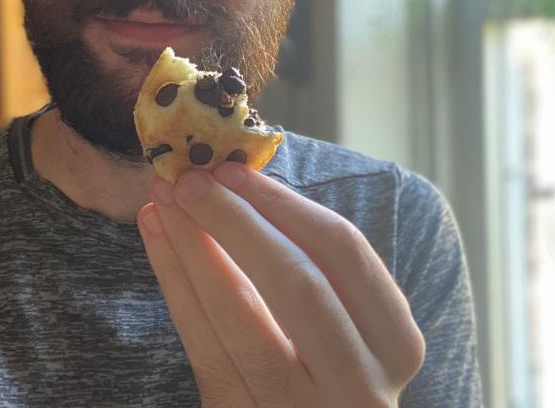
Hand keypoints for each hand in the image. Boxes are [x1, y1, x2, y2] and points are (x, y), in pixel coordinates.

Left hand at [136, 161, 424, 406]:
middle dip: (236, 222)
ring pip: (241, 319)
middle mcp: (359, 386)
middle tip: (189, 177)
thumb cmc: (328, 366)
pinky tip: (159, 242)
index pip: (343, 253)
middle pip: (298, 285)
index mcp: (395, 344)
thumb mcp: (345, 321)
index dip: (284, 204)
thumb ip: (309, 263)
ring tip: (161, 201)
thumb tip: (235, 182)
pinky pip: (203, 348)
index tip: (233, 168)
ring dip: (194, 247)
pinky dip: (176, 285)